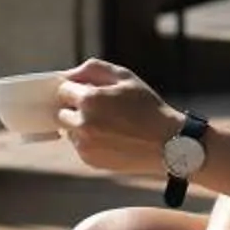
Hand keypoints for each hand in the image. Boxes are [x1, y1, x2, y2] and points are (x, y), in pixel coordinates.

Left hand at [57, 57, 177, 174]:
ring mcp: (85, 144)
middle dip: (76, 108)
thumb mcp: (125, 77)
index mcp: (89, 99)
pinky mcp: (89, 160)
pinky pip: (79, 145)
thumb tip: (69, 75)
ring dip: (81, 125)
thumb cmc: (148, 106)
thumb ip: (94, 69)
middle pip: (62, 112)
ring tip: (110, 125)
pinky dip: (89, 141)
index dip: (77, 89)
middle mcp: (82, 123)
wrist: (167, 144)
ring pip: (70, 130)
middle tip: (101, 109)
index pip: (63, 90)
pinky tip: (112, 138)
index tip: (90, 92)